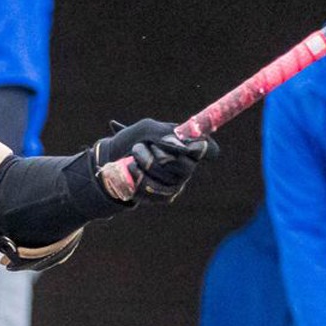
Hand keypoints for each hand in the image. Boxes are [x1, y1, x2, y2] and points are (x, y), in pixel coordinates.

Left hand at [93, 119, 215, 203]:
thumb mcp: (146, 129)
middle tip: (138, 146)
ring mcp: (179, 183)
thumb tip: (174, 145)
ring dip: (142, 163)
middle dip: (157, 154)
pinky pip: (154, 191)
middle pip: (184, 164)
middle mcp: (189, 165)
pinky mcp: (166, 196)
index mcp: (190, 146)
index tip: (187, 145)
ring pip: (167, 177)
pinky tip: (130, 169)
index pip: (209, 149)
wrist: (115, 158)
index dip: (202, 148)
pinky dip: (137, 178)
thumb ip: (161, 133)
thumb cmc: (136, 139)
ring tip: (131, 157)